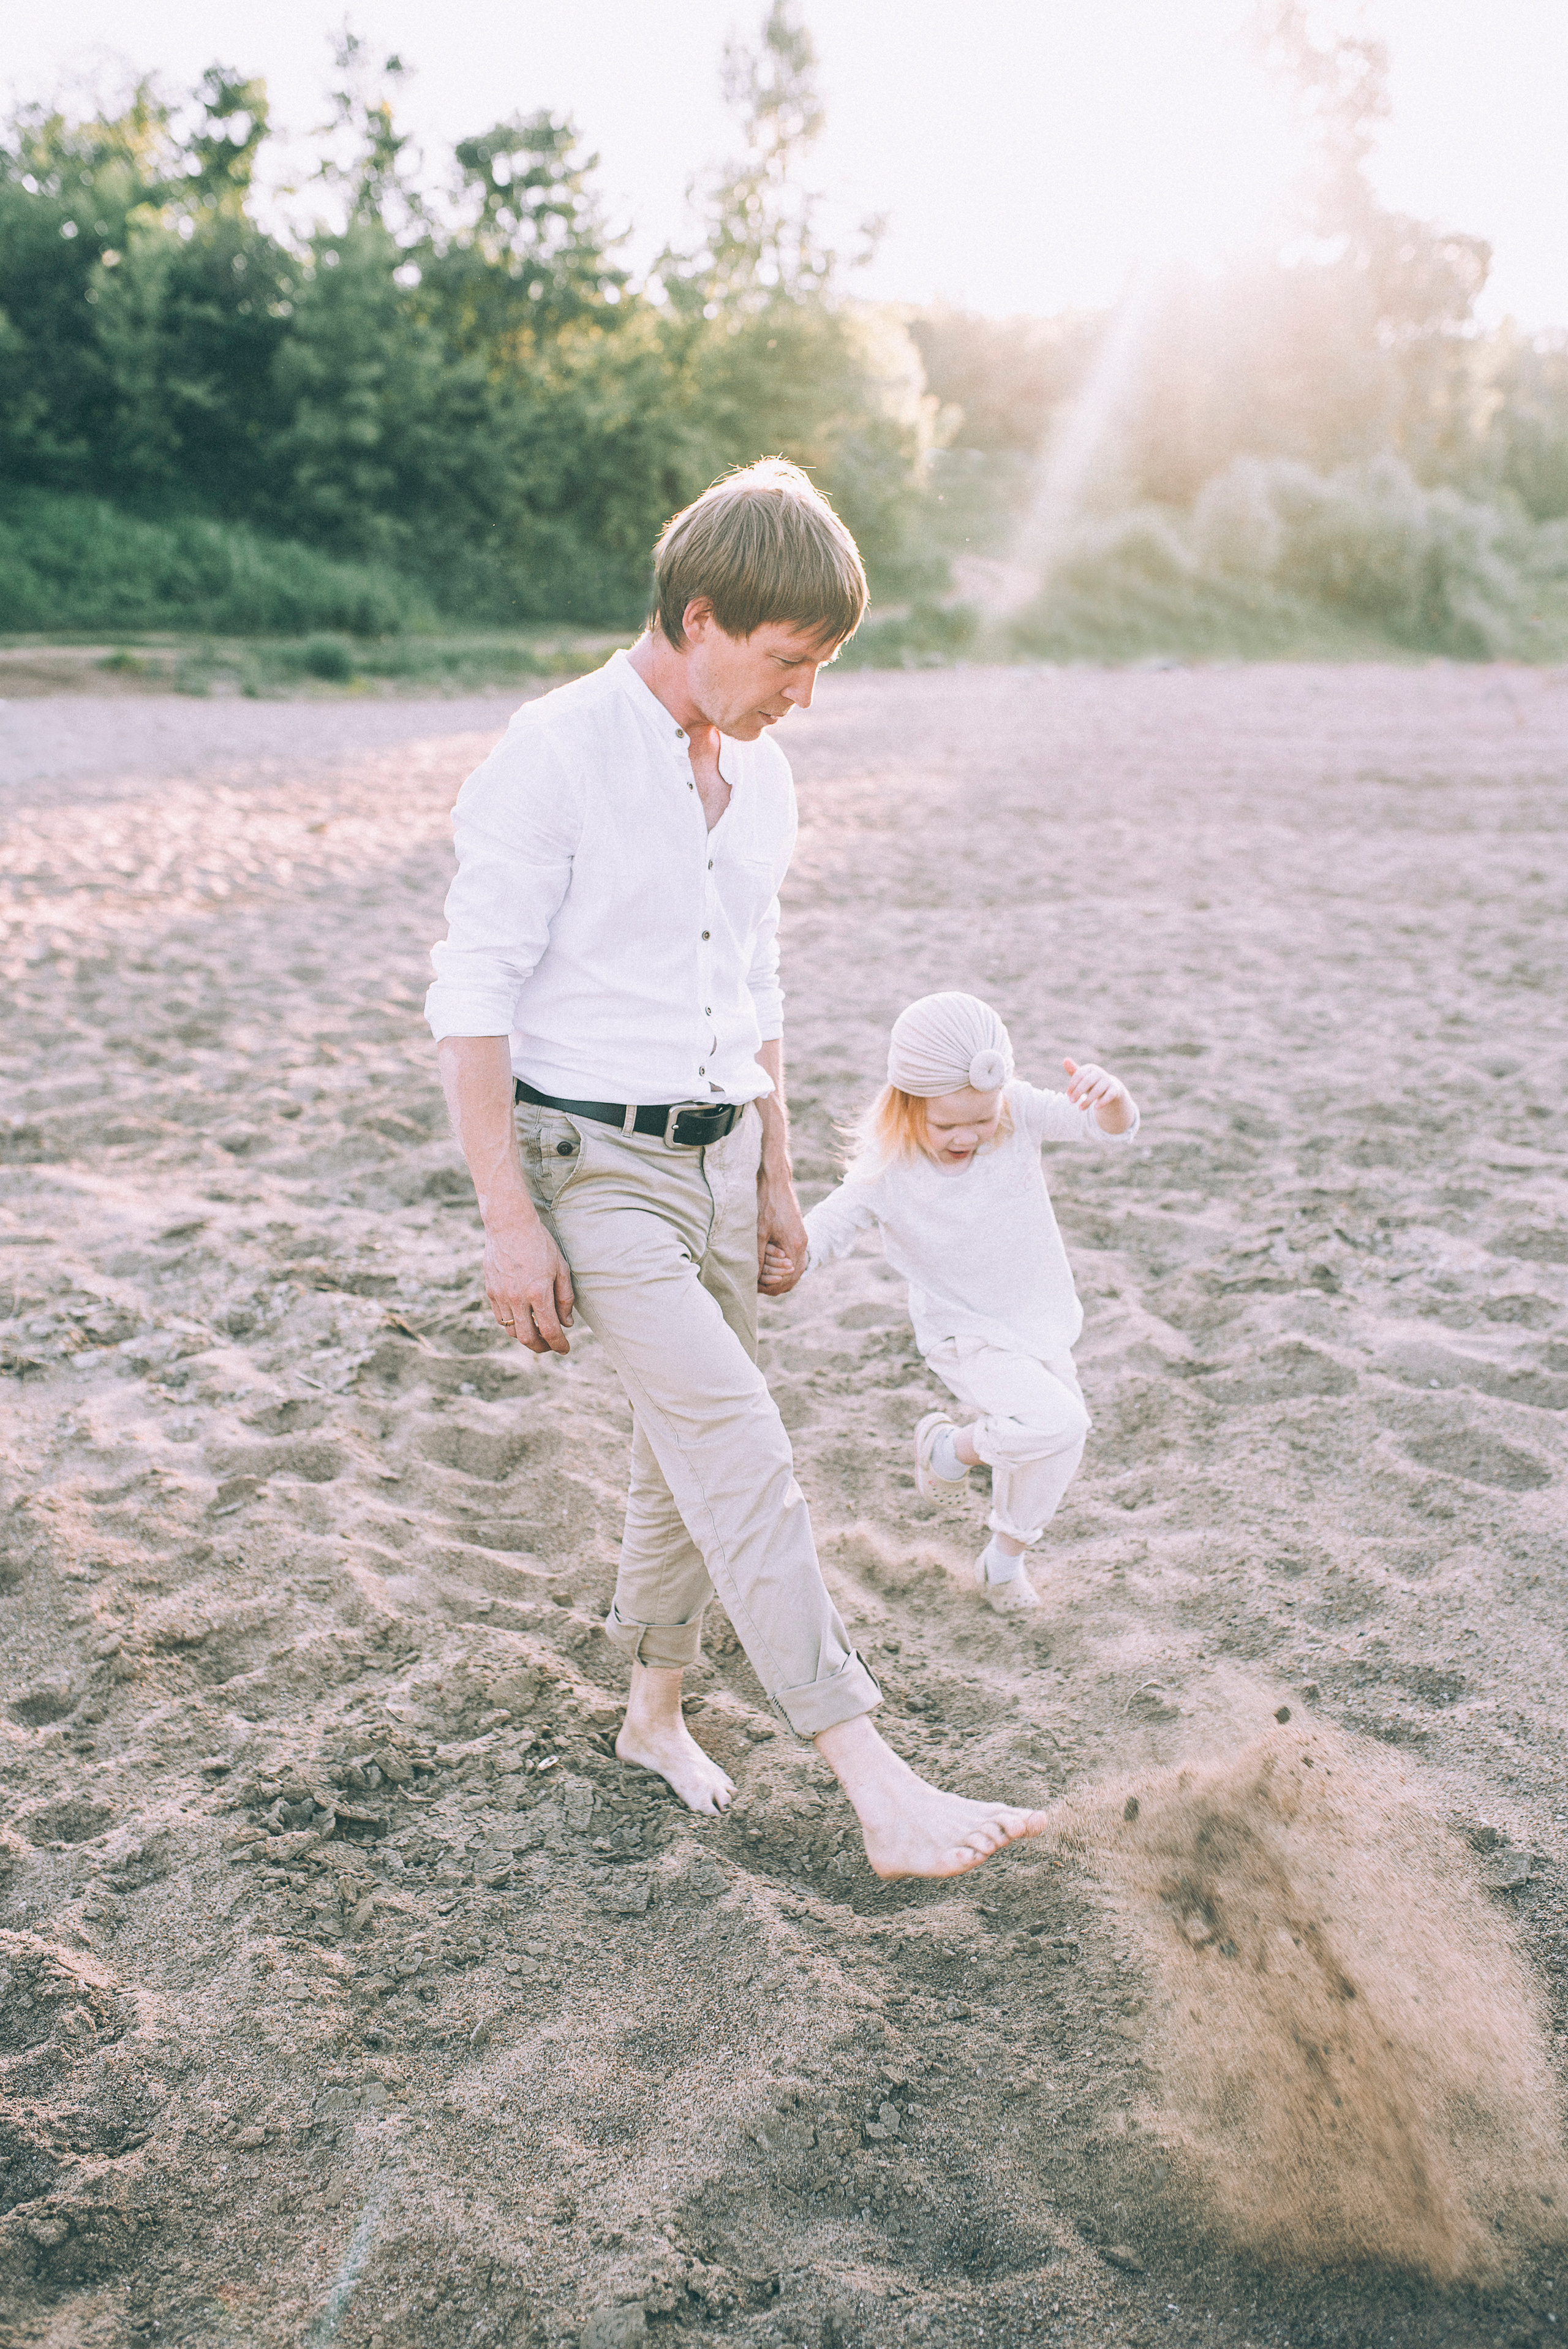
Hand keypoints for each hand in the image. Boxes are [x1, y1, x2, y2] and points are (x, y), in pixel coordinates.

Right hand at [484, 1210, 575, 1354]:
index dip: (559, 1345)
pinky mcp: (491, 1291)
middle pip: (527, 1338)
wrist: (509, 1225)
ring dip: (526, 1336)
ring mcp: (500, 1295)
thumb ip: (565, 1298)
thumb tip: (567, 1324)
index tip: (565, 1349)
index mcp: (538, 1292)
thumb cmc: (540, 1244)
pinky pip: (500, 1318)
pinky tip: (523, 1317)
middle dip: (542, 1347)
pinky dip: (513, 1324)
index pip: (550, 1330)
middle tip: (551, 1345)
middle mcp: (517, 1298)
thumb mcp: (561, 1268)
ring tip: (538, 1330)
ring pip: (511, 1331)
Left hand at [757, 1170, 807, 1295]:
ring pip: (797, 1269)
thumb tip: (754, 1277)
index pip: (788, 1278)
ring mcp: (802, 1239)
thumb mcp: (759, 1233)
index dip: (772, 1286)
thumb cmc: (766, 1204)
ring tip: (764, 1280)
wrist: (776, 1182)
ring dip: (782, 1276)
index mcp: (794, 1245)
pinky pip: (795, 1258)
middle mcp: (802, 1244)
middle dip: (778, 1285)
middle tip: (759, 1288)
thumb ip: (759, 1257)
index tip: (756, 1287)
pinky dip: (785, 1266)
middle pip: (794, 1277)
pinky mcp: (799, 1234)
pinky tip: (771, 1267)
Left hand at [1063, 1058, 1133, 1133]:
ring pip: (1097, 1090)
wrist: (1111, 1089)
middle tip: (1071, 1102)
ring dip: (1088, 1100)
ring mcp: (1108, 1081)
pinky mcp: (1115, 1089)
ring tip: (1080, 1108)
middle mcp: (1100, 1073)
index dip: (1072, 1085)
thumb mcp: (1083, 1078)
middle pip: (1087, 1082)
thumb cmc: (1092, 1083)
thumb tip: (1065, 1060)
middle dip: (1078, 1092)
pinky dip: (1102, 1102)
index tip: (1067, 1094)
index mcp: (1090, 1068)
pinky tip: (1095, 1108)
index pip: (1079, 1075)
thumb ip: (1074, 1071)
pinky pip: (1109, 1095)